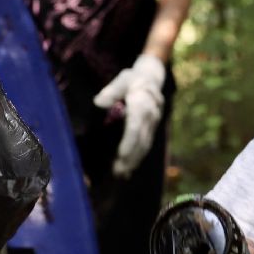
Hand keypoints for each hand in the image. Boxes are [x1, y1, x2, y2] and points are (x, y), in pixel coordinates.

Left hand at [92, 54, 165, 178]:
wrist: (152, 78)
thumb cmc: (133, 79)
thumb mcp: (122, 79)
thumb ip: (112, 91)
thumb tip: (99, 103)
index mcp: (143, 103)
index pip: (136, 125)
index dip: (129, 141)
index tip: (121, 155)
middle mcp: (151, 115)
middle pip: (141, 140)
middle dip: (130, 158)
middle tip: (117, 172)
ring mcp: (153, 124)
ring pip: (145, 145)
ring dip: (134, 161)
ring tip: (121, 175)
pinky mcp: (152, 129)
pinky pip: (146, 145)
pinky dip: (137, 158)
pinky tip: (128, 169)